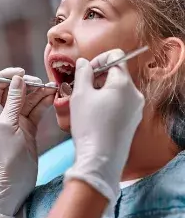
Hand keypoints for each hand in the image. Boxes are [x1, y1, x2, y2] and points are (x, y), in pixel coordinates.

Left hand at [0, 68, 54, 217]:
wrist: (17, 179)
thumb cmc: (6, 153)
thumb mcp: (8, 124)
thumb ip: (14, 100)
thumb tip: (18, 79)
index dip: (9, 76)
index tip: (22, 73)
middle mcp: (2, 111)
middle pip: (15, 89)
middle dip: (28, 84)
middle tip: (41, 84)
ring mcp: (16, 117)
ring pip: (28, 98)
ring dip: (40, 92)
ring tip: (52, 88)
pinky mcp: (29, 124)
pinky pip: (37, 108)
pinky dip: (44, 102)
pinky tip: (52, 96)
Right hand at [65, 49, 144, 204]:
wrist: (101, 161)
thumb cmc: (89, 125)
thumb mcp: (80, 94)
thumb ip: (82, 72)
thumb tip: (84, 62)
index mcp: (124, 84)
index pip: (115, 56)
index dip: (98, 60)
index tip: (86, 73)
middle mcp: (135, 94)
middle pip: (116, 73)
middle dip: (98, 76)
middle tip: (81, 89)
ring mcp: (136, 109)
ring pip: (117, 88)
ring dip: (101, 89)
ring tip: (86, 104)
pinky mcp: (133, 121)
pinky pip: (120, 102)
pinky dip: (107, 101)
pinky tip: (95, 115)